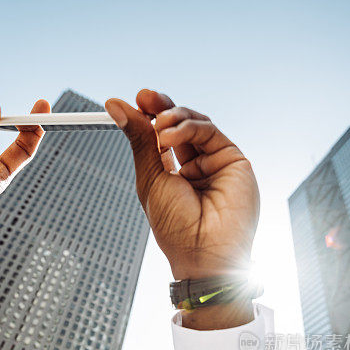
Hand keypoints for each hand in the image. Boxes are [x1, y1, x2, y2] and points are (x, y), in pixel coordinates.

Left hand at [105, 89, 258, 281]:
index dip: (149, 117)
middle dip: (161, 108)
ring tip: (158, 128)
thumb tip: (115, 104)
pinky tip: (169, 137)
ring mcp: (215, 163)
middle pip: (180, 125)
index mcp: (174, 175)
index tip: (134, 101)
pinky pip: (209, 131)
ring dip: (173, 118)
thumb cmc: (176, 226)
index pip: (162, 137)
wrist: (203, 251)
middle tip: (144, 97)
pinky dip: (187, 128)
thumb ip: (139, 139)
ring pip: (195, 124)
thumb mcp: (150, 178)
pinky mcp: (233, 160)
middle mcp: (196, 167)